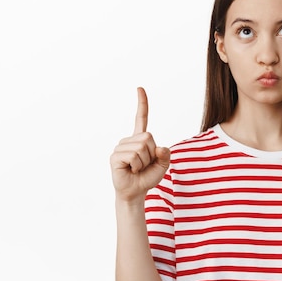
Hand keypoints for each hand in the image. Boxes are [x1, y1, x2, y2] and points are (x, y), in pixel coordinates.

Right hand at [110, 87, 169, 202]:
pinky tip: (130, 170)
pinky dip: (137, 166)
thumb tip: (160, 148)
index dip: (142, 104)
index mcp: (140, 138)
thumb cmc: (148, 177)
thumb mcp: (163, 165)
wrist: (136, 192)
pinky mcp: (115, 156)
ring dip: (144, 162)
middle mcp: (129, 140)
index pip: (141, 118)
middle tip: (144, 165)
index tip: (140, 88)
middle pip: (148, 138)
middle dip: (151, 155)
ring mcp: (121, 147)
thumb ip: (166, 155)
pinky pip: (133, 156)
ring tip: (136, 169)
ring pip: (141, 148)